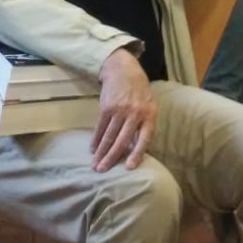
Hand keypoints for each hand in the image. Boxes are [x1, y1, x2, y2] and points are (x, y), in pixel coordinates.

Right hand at [92, 47, 156, 171]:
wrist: (124, 71)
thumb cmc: (139, 93)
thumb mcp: (148, 107)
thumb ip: (144, 126)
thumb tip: (137, 150)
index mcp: (149, 115)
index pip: (144, 138)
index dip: (137, 153)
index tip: (129, 167)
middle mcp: (135, 114)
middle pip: (122, 140)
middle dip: (112, 157)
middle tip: (103, 170)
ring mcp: (120, 110)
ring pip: (109, 135)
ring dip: (101, 152)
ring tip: (96, 164)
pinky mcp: (107, 107)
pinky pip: (100, 127)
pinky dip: (96, 139)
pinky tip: (92, 148)